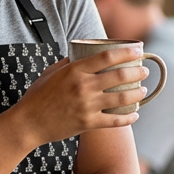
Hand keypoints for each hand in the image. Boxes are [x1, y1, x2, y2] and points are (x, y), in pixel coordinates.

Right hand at [11, 47, 147, 146]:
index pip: (107, 56)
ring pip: (122, 99)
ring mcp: (87, 106)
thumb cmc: (38, 96)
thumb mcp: (51, 72)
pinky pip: (115, 121)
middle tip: (144, 71)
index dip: (127, 52)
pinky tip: (135, 115)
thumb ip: (69, 62)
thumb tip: (83, 53)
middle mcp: (83, 86)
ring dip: (138, 94)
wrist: (28, 123)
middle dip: (138, 72)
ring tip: (143, 91)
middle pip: (120, 76)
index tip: (139, 49)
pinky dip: (128, 118)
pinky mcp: (87, 123)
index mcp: (75, 70)